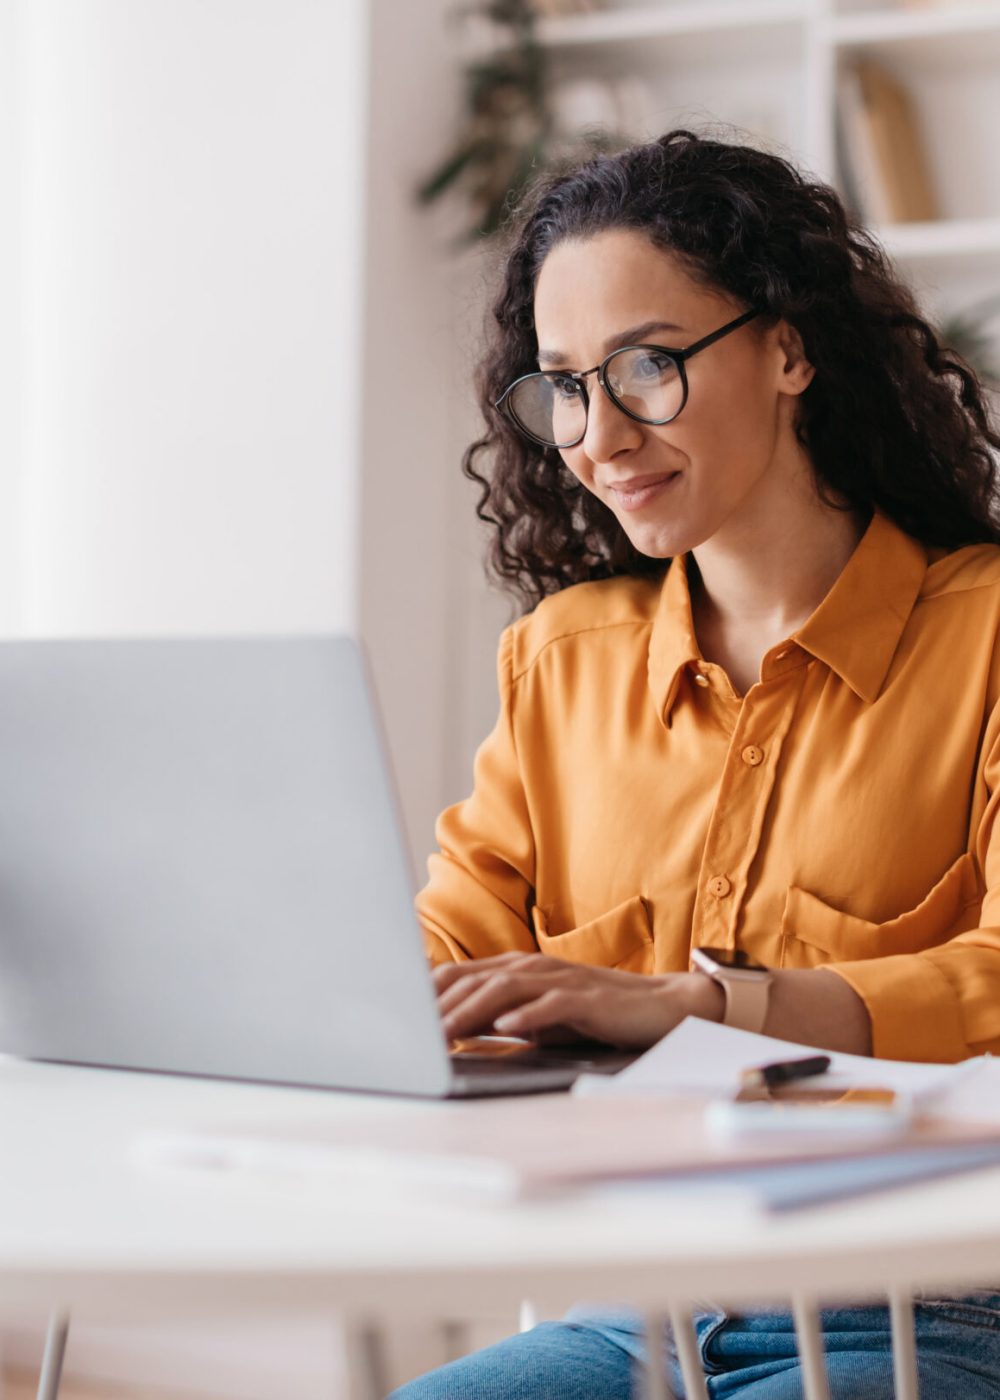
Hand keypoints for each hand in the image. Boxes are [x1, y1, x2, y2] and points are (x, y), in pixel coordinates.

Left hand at [433, 952, 724, 1050]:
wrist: (659, 1007)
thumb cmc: (593, 1014)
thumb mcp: (537, 1016)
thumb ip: (498, 1015)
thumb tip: (450, 1030)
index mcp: (516, 969)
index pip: (458, 976)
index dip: (424, 996)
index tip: (393, 1018)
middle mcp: (532, 967)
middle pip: (473, 980)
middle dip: (436, 1007)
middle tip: (406, 1033)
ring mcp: (559, 979)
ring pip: (503, 989)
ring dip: (469, 1011)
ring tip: (442, 1032)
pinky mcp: (586, 997)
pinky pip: (550, 1004)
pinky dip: (524, 1015)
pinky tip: (503, 1029)